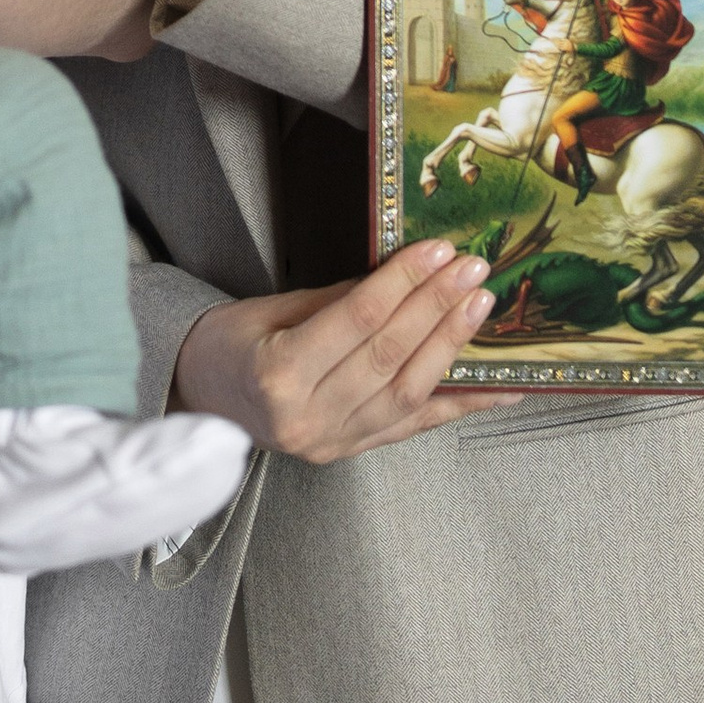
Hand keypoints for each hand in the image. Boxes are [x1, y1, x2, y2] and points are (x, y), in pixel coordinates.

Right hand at [171, 244, 518, 461]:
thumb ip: (339, 299)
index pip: (357, 321)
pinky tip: (501, 386)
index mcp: (278, 375)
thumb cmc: (231, 346)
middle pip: (388, 356)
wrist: (201, 399)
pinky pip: (417, 425)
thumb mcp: (272, 309)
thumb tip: (406, 274)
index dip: (403, 283)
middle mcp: (309, 417)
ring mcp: (334, 442)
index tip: (439, 250)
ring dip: (451, 346)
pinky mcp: (353, 452)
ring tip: (481, 307)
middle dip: (436, 307)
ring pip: (409, 392)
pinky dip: (463, 404)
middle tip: (472, 270)